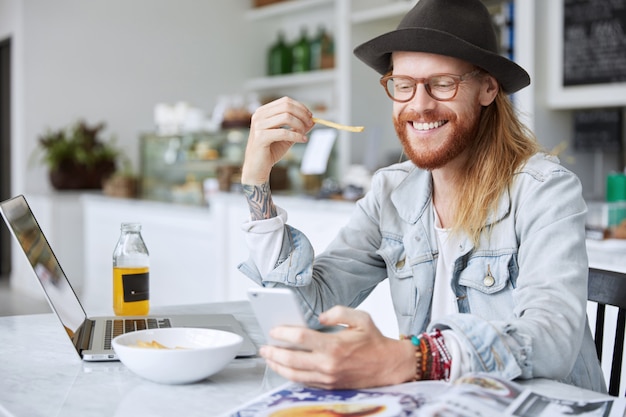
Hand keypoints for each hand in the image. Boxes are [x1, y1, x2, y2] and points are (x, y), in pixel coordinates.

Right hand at [241, 97, 313, 184]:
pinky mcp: (260, 137)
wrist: (257, 168)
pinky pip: (283, 132)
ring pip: (286, 117)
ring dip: (300, 125)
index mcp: (263, 112)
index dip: (300, 107)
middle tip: (310, 124)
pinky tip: (303, 140)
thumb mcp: (287, 137)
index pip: (285, 101)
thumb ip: (298, 128)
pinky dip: (296, 136)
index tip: (310, 116)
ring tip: (304, 134)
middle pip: (286, 107)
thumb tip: (313, 121)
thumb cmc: (270, 151)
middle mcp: (259, 115)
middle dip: (302, 114)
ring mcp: (258, 125)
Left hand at [259, 306, 416, 388]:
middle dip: (274, 352)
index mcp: (334, 346)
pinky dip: (291, 376)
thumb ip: (338, 312)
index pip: (300, 338)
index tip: (273, 330)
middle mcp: (328, 364)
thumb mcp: (360, 318)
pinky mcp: (330, 387)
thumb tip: (319, 317)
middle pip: (292, 359)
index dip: (283, 333)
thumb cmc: (375, 342)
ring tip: (269, 358)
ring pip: (295, 375)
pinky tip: (285, 369)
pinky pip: (305, 383)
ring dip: (279, 366)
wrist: (390, 366)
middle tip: (264, 347)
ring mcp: (328, 378)